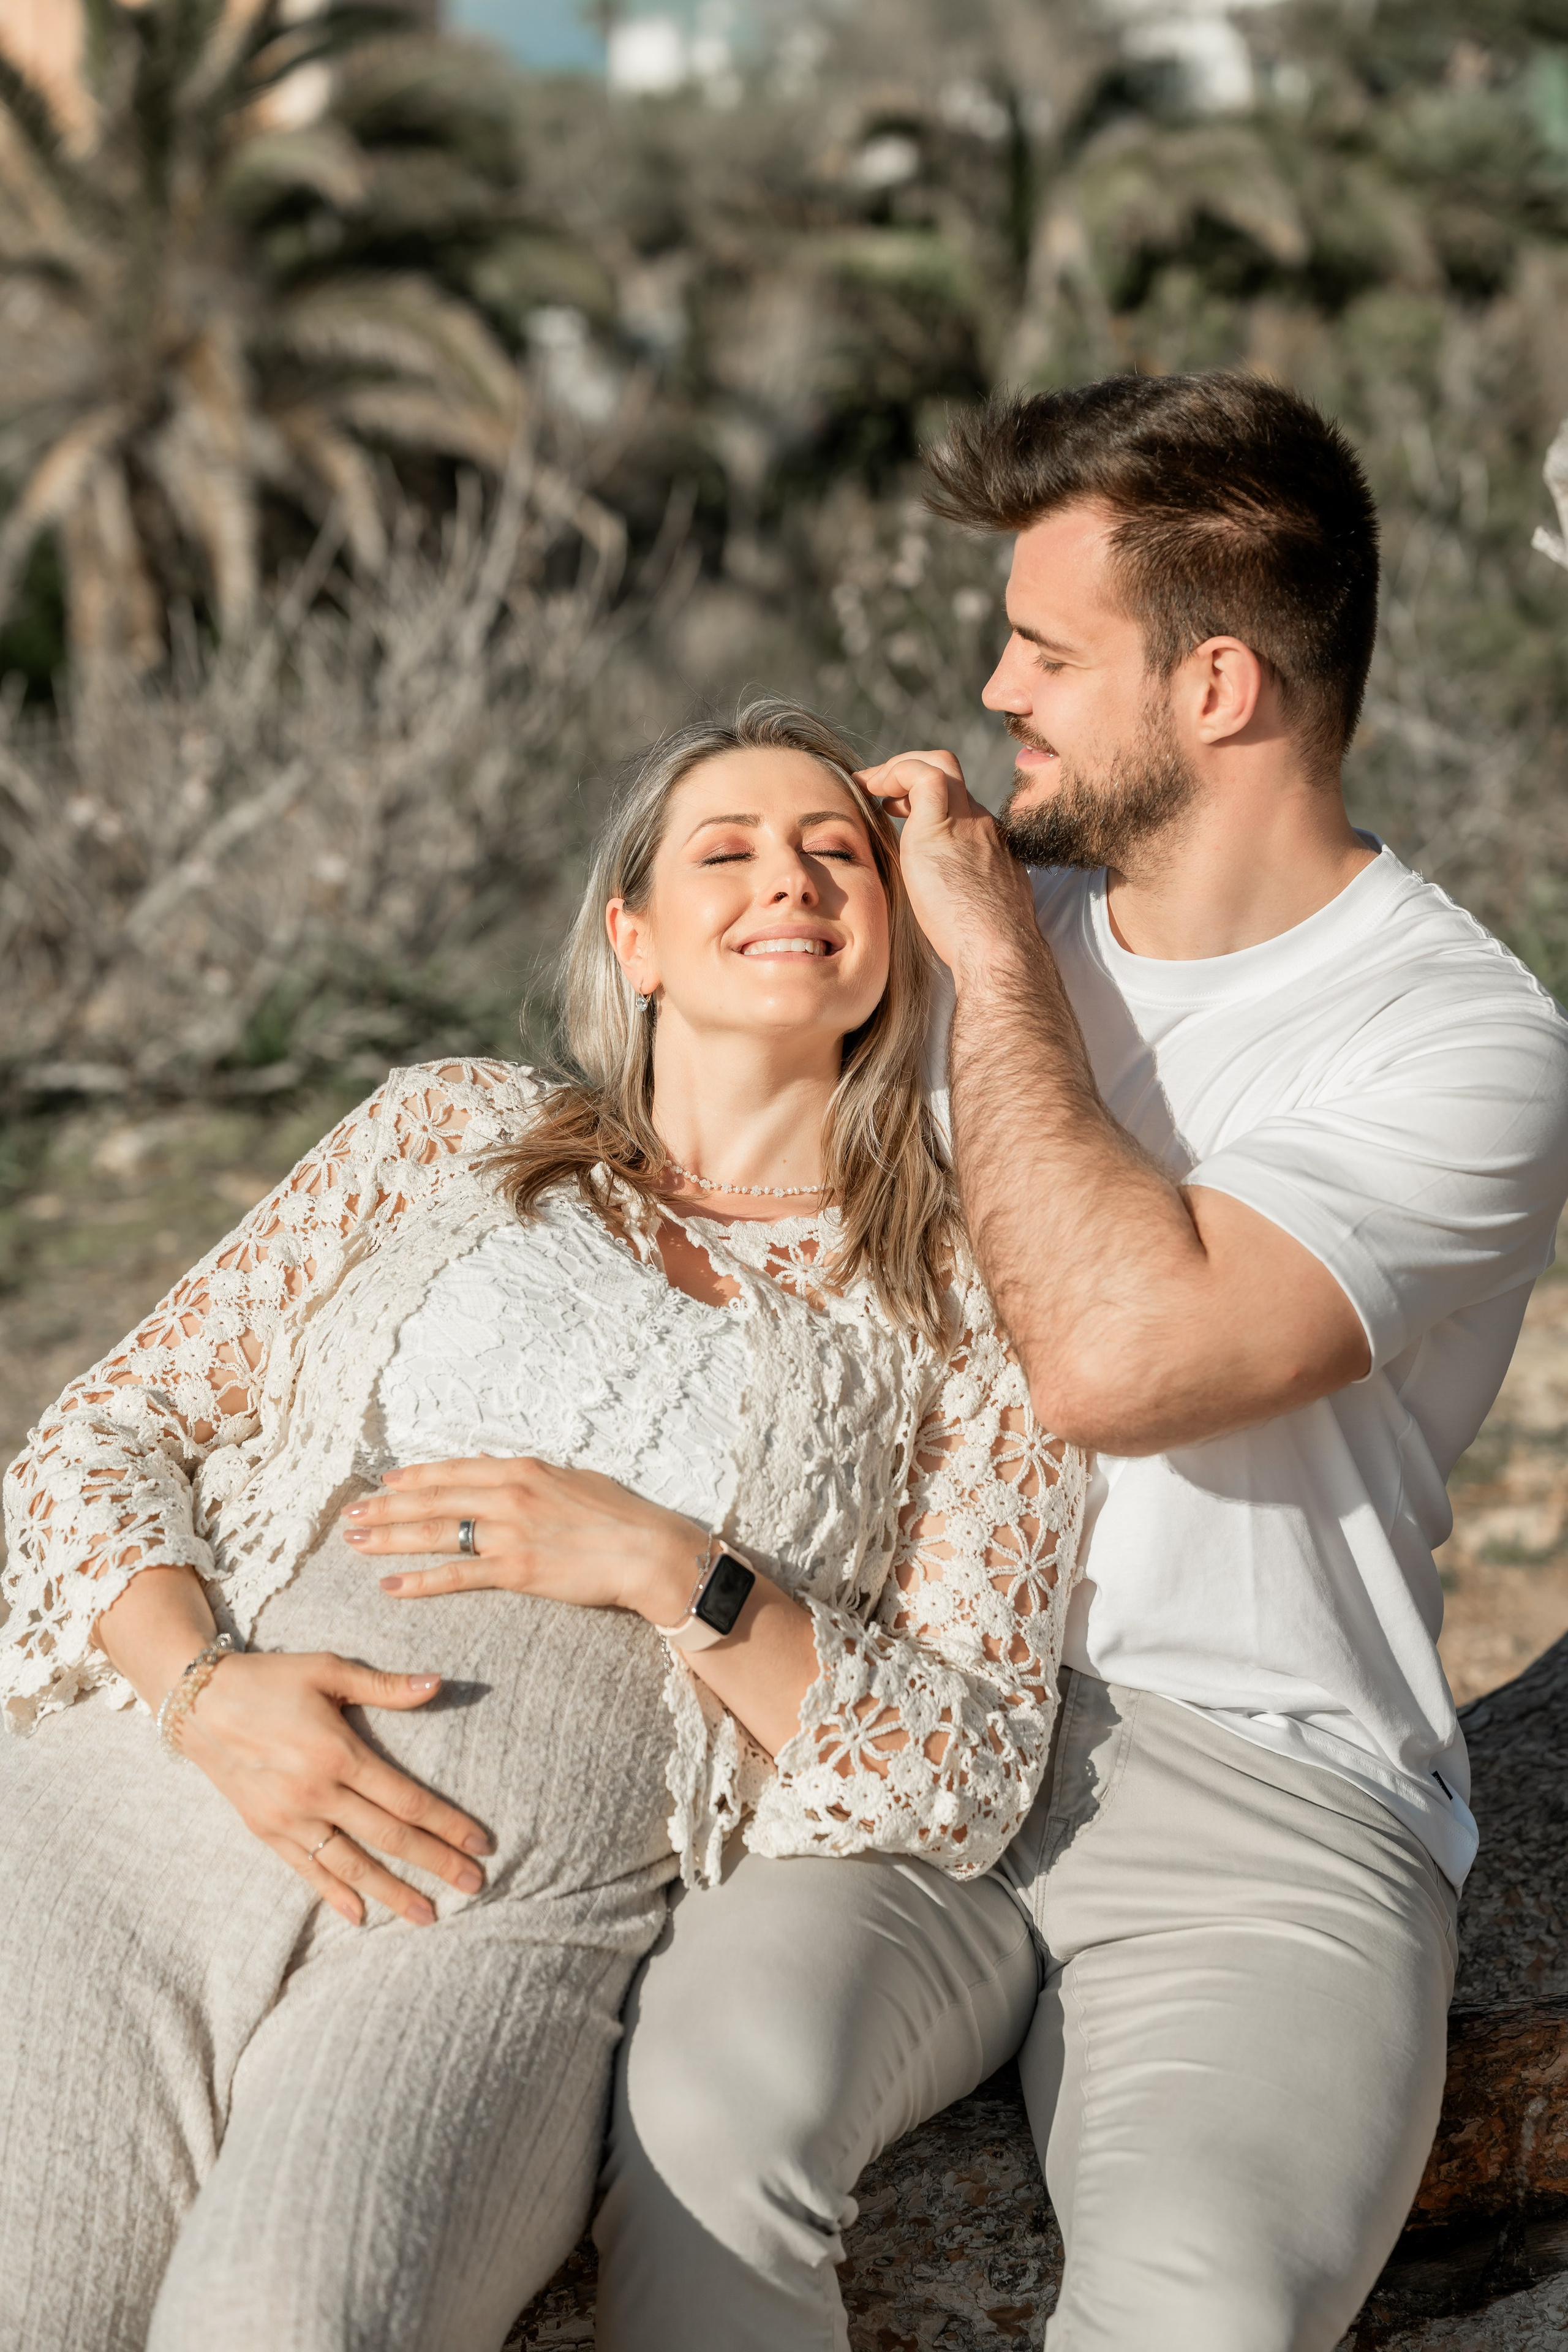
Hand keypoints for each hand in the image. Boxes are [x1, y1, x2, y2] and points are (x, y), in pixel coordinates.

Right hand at [177, 1648, 492, 1928]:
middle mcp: (316, 1793)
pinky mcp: (265, 1830)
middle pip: (388, 1838)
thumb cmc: (271, 1679)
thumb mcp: (329, 1670)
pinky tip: (360, 1915)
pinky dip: (335, 1894)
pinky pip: (306, 1870)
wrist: (197, 1702)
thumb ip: (385, 1686)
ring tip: (427, 1915)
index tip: (481, 1844)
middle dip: (435, 1864)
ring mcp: (289, 1817)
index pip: (406, 1800)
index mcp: (339, 1754)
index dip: (448, 1824)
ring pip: (351, 1865)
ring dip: (392, 1892)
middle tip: (474, 1887)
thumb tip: (438, 1683)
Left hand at [341, 1456, 703, 1626]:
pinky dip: (420, 1581)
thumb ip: (530, 1476)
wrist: (648, 1551)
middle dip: (387, 1507)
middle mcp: (508, 1495)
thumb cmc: (619, 1515)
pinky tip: (390, 1585)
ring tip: (356, 1543)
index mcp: (521, 1470)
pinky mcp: (515, 1571)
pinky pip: (456, 1575)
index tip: (384, 1482)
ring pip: (435, 1533)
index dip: (414, 1476)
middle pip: (432, 1499)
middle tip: (352, 1515)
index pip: (453, 1470)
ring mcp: (509, 1533)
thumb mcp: (572, 1480)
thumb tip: (497, 1468)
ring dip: (390, 1538)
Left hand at [854, 747, 1033, 973]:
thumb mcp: (972, 909)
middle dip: (912, 771)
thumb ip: (956, 893)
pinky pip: (921, 776)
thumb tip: (932, 899)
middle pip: (951, 776)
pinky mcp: (942, 826)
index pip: (959, 804)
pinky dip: (894, 773)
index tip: (895, 809)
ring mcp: (966, 821)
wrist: (997, 948)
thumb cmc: (980, 945)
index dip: (924, 800)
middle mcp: (981, 825)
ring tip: (868, 784)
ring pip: (939, 765)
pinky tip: (871, 789)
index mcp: (988, 846)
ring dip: (899, 768)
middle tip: (879, 789)